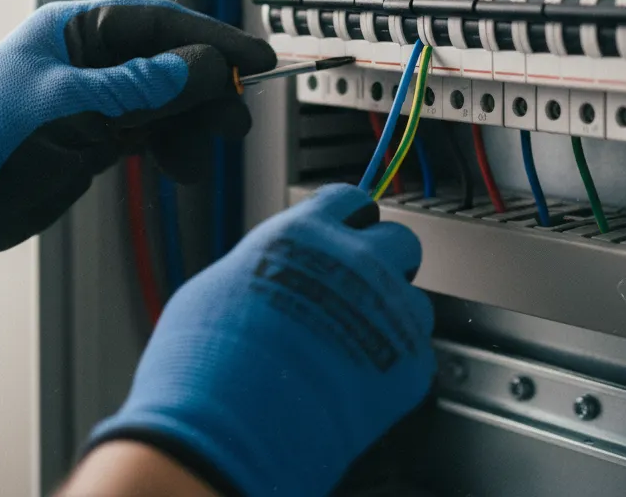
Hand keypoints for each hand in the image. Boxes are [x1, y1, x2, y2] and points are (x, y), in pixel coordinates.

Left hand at [0, 0, 274, 288]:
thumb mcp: (72, 110)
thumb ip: (144, 88)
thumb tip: (207, 66)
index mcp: (76, 30)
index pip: (159, 23)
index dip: (211, 39)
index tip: (255, 56)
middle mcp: (89, 58)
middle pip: (168, 62)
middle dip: (205, 90)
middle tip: (236, 119)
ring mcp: (94, 97)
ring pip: (164, 100)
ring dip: (190, 126)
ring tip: (204, 156)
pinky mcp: (95, 133)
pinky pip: (149, 130)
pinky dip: (170, 146)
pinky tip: (182, 166)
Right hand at [86, 184, 435, 496]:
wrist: (233, 426)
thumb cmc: (210, 359)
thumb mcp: (218, 285)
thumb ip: (261, 265)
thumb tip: (266, 271)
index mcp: (306, 231)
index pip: (349, 198)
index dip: (347, 216)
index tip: (347, 229)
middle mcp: (355, 260)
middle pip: (398, 240)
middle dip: (384, 259)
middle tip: (360, 287)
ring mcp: (386, 310)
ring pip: (415, 299)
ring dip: (392, 316)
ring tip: (357, 343)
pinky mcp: (406, 364)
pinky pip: (415, 354)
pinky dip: (393, 367)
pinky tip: (359, 382)